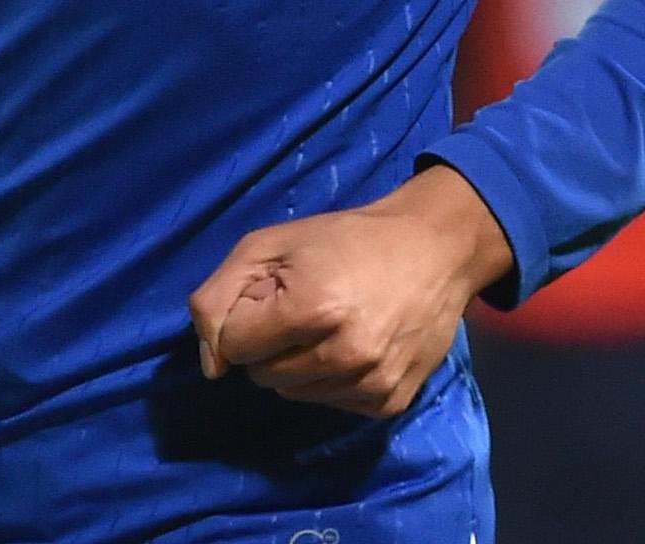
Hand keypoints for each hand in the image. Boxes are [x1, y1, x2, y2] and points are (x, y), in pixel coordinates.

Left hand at [186, 165, 511, 417]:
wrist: (434, 249)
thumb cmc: (346, 240)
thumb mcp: (270, 244)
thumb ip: (219, 297)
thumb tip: (210, 364)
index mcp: (311, 309)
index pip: (235, 346)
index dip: (246, 317)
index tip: (273, 295)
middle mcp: (344, 355)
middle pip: (262, 376)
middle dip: (269, 344)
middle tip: (303, 308)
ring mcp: (371, 383)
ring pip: (293, 394)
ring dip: (298, 365)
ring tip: (330, 325)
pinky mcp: (390, 402)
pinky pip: (330, 404)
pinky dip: (330, 380)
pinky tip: (353, 345)